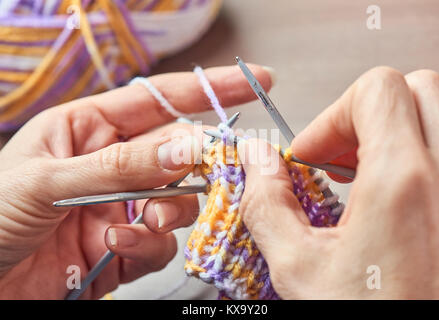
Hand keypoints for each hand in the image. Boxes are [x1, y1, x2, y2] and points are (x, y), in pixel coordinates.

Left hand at [0, 65, 272, 298]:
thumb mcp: (47, 180)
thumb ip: (119, 165)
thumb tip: (184, 149)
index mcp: (90, 129)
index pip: (158, 100)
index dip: (206, 90)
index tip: (253, 81)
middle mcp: (113, 164)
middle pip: (177, 153)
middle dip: (199, 162)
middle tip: (217, 169)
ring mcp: (123, 205)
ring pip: (178, 200)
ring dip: (170, 210)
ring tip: (145, 220)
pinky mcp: (126, 244)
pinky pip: (160, 242)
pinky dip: (148, 245)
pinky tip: (118, 245)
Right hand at [237, 67, 438, 298]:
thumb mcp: (300, 270)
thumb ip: (268, 203)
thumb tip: (256, 161)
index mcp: (405, 183)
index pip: (377, 89)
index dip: (330, 116)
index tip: (309, 157)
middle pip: (417, 89)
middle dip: (364, 115)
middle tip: (336, 157)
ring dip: (391, 133)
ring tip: (359, 178)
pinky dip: (413, 159)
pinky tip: (387, 200)